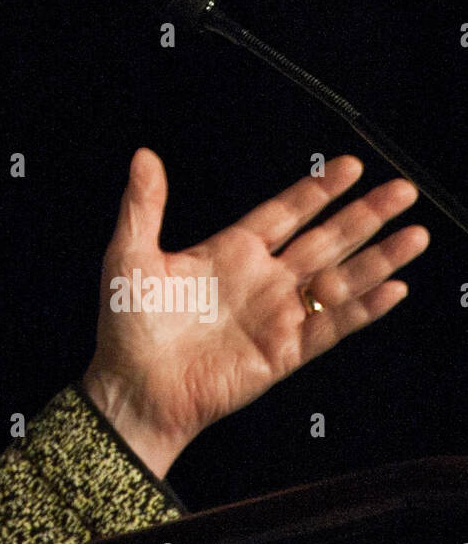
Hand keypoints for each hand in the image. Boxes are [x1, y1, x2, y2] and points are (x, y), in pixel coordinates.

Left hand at [83, 149, 429, 477]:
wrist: (132, 387)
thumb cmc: (127, 325)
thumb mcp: (130, 255)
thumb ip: (144, 205)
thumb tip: (143, 156)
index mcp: (229, 251)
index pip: (285, 212)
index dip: (318, 190)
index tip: (351, 166)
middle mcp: (261, 279)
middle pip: (325, 238)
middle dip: (364, 214)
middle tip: (402, 189)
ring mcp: (276, 315)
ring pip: (339, 279)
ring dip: (378, 257)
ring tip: (415, 234)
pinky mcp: (284, 351)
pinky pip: (332, 325)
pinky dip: (363, 308)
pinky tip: (393, 287)